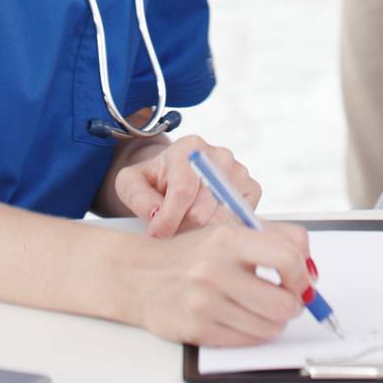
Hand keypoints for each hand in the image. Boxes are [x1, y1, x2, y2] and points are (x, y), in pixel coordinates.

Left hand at [115, 134, 260, 238]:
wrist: (174, 175)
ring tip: (184, 230)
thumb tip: (156, 215)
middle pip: (202, 210)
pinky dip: (219, 232)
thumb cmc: (153, 181)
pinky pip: (238, 222)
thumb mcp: (131, 183)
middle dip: (180, 230)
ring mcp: (239, 172)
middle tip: (168, 234)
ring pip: (220, 220)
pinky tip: (204, 227)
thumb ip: (137, 196)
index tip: (154, 235)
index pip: (183, 191)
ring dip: (198, 235)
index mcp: (190, 147)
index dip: (167, 220)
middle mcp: (219, 155)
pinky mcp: (252, 189)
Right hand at [129, 218, 313, 346]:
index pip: (286, 257)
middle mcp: (215, 269)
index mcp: (228, 238)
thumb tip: (311, 270)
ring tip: (267, 310)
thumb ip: (276, 239)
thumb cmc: (193, 253)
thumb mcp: (231, 231)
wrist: (140, 275)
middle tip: (290, 301)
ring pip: (268, 326)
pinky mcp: (196, 330)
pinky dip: (255, 334)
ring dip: (276, 322)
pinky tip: (247, 320)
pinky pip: (245, 341)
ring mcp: (204, 302)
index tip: (304, 282)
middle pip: (282, 302)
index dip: (303, 275)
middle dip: (294, 305)